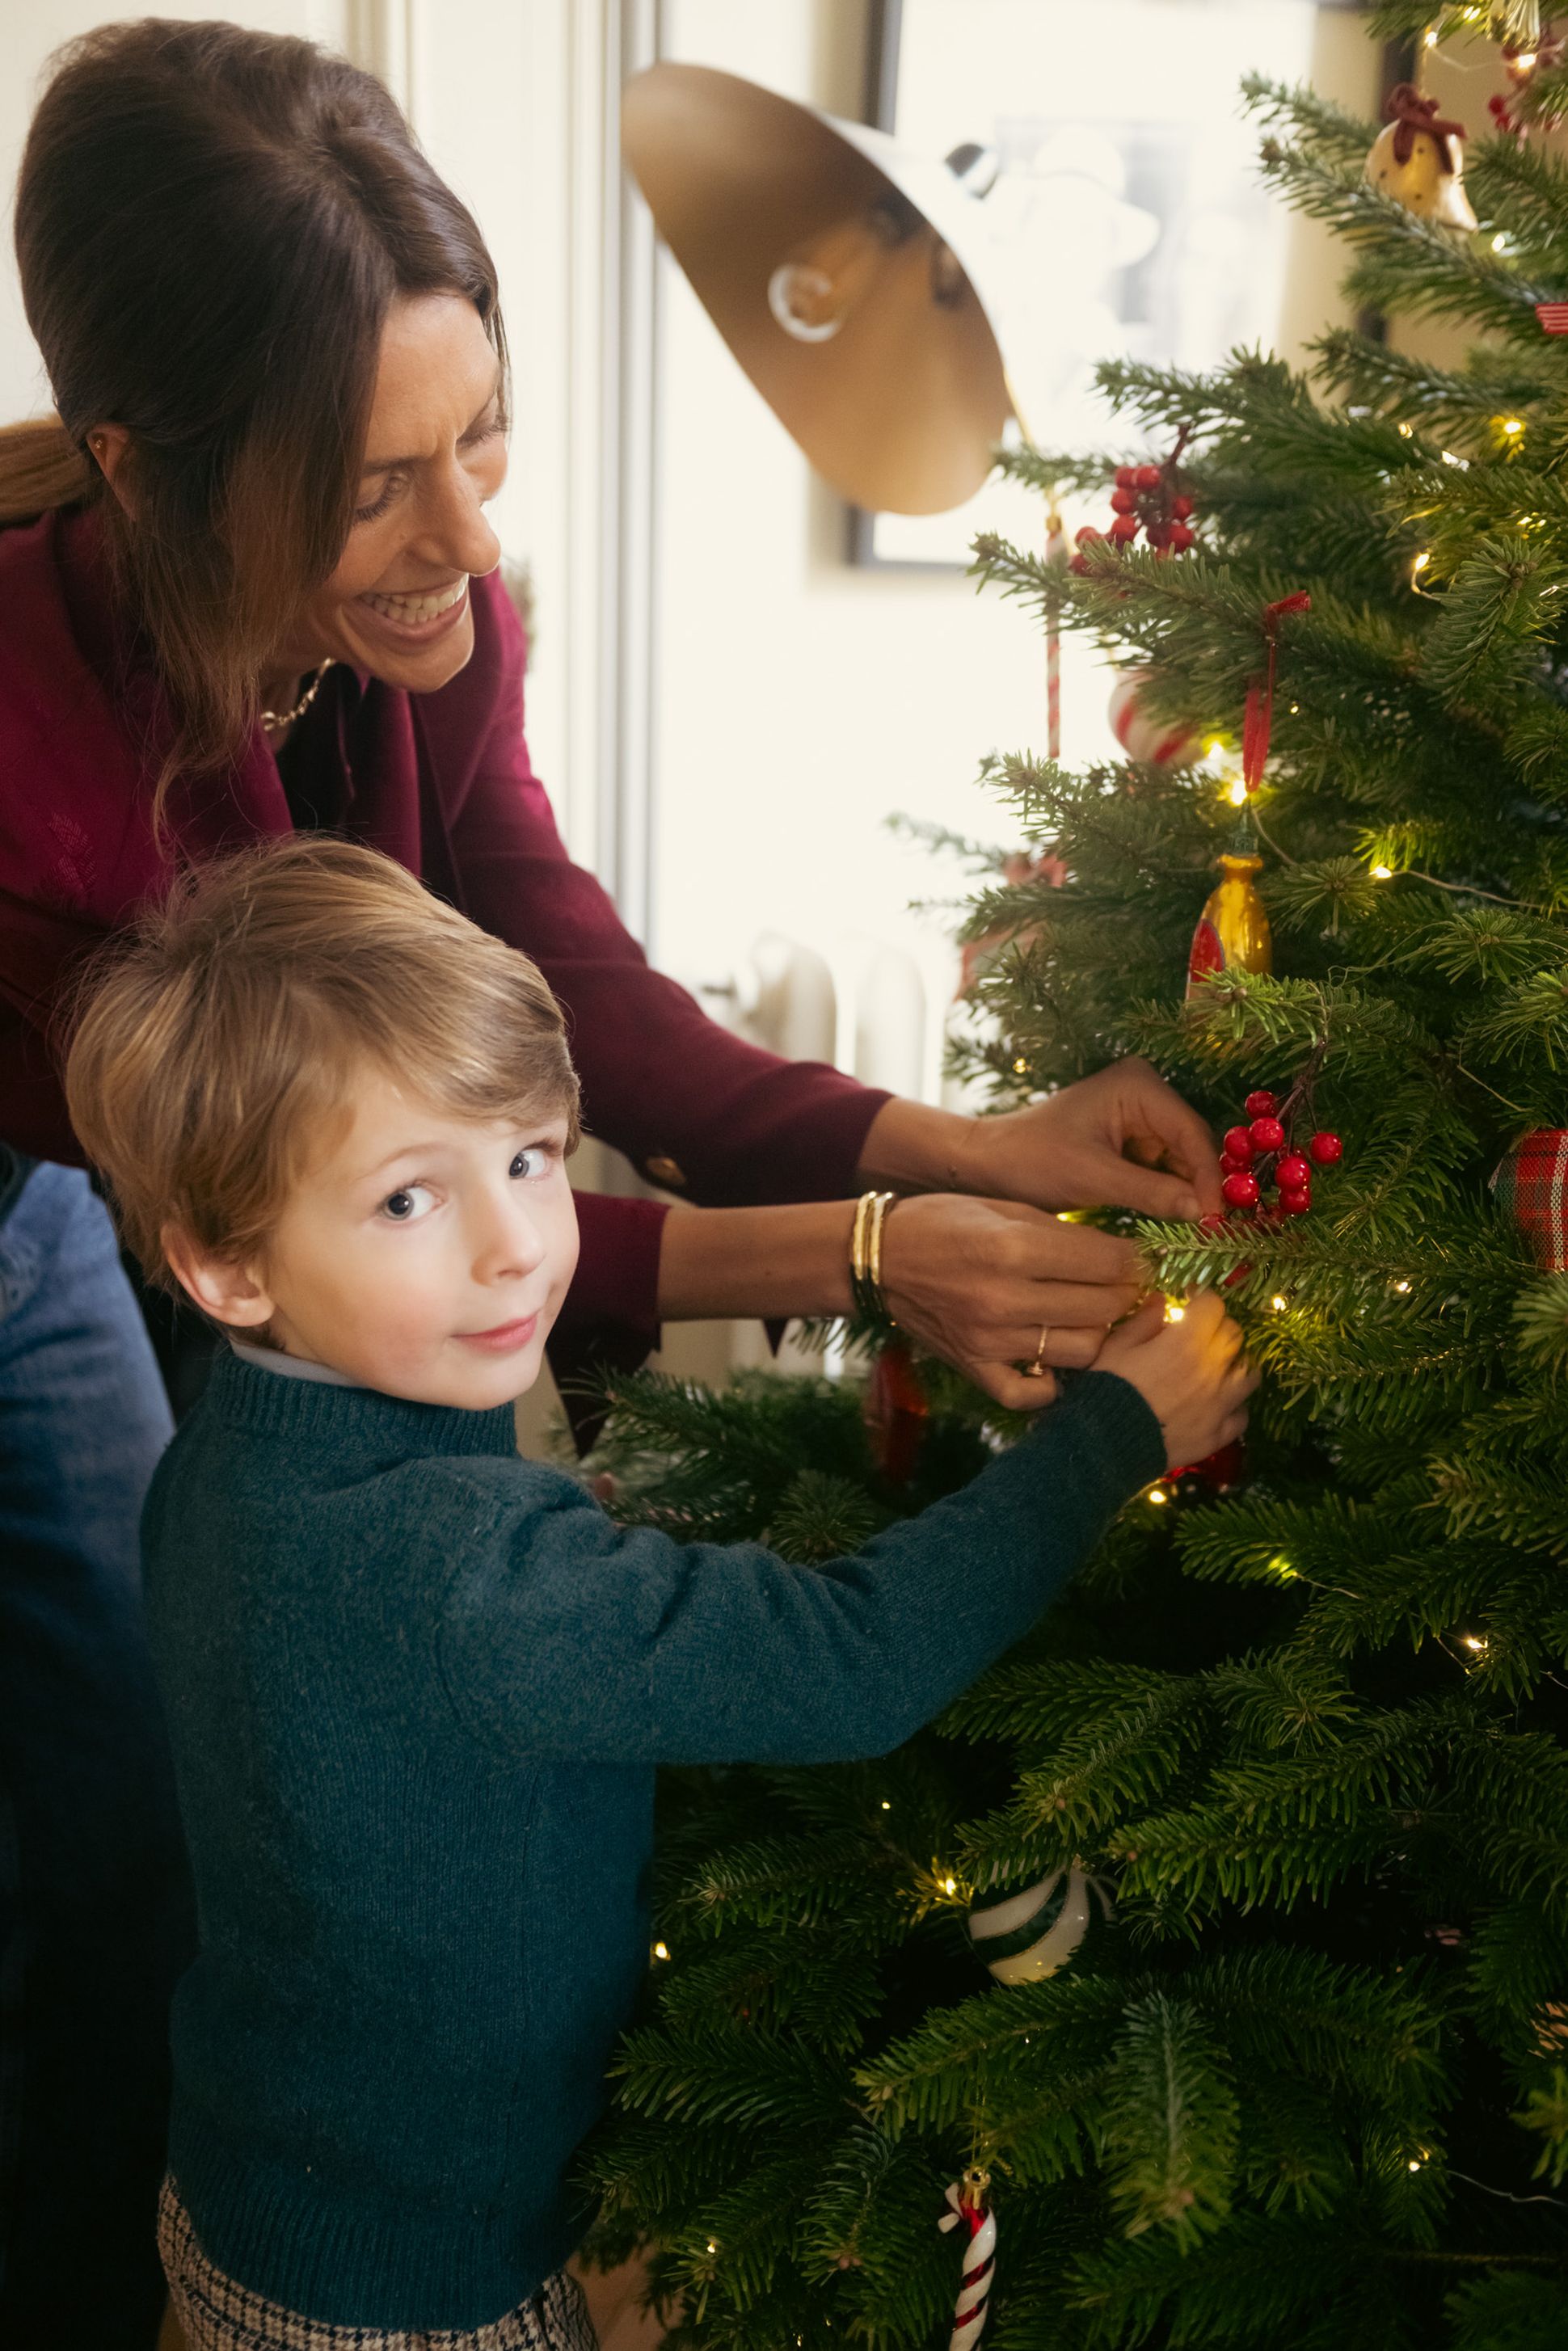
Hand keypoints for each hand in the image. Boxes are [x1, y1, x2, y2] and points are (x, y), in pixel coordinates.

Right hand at [878, 1193, 1143, 1411]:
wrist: (877, 1259)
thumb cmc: (943, 1222)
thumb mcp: (1004, 1208)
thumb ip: (1064, 1232)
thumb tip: (1124, 1254)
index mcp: (1013, 1248)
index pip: (1107, 1263)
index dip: (1137, 1260)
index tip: (1143, 1258)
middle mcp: (1004, 1299)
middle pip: (1102, 1308)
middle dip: (1127, 1293)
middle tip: (1128, 1285)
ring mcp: (989, 1341)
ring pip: (1082, 1350)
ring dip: (1097, 1332)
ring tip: (1093, 1314)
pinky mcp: (975, 1368)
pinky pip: (1033, 1393)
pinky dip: (1053, 1381)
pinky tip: (1055, 1356)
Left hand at [954, 1058, 1221, 1222]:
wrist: (988, 1163)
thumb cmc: (1031, 1160)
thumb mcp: (1093, 1178)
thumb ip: (1152, 1193)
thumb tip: (1206, 1215)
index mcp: (1137, 1086)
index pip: (1191, 1133)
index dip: (1210, 1178)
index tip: (1220, 1220)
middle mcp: (1145, 1092)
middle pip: (1192, 1146)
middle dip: (1203, 1189)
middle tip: (1220, 1235)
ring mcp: (1140, 1116)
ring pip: (1182, 1162)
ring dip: (1190, 1197)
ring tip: (1205, 1237)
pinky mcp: (1132, 1140)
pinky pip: (1163, 1170)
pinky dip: (1170, 1197)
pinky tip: (1181, 1227)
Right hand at [1092, 1291, 1257, 1469]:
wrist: (1105, 1445)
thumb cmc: (1107, 1389)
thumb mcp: (1115, 1346)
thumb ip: (1144, 1320)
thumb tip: (1161, 1300)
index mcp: (1186, 1342)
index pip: (1213, 1305)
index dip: (1202, 1297)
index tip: (1190, 1299)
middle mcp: (1212, 1369)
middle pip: (1235, 1335)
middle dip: (1218, 1326)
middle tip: (1199, 1331)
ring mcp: (1220, 1404)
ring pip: (1249, 1373)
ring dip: (1236, 1363)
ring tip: (1219, 1365)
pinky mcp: (1219, 1434)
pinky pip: (1242, 1414)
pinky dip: (1235, 1405)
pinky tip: (1220, 1403)